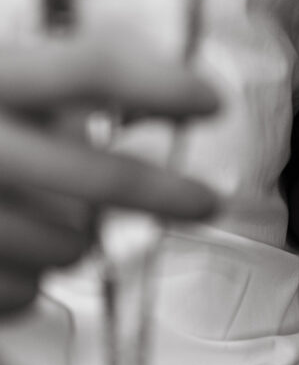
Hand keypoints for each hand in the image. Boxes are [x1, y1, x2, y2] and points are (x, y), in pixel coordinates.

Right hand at [0, 32, 219, 313]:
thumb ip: (39, 81)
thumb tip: (135, 95)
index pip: (86, 70)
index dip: (158, 85)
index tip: (207, 101)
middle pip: (98, 176)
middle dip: (166, 191)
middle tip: (203, 200)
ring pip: (68, 246)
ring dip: (73, 237)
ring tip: (37, 217)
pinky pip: (24, 293)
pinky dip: (24, 278)